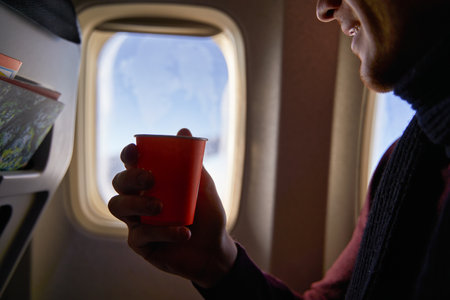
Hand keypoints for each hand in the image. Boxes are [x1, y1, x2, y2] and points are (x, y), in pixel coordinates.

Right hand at [108, 129, 236, 287]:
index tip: (134, 151)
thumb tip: (183, 131)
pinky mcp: (140, 244)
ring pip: (118, 206)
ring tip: (162, 207)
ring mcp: (136, 222)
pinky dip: (164, 232)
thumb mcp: (203, 187)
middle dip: (130, 177)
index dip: (128, 155)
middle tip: (151, 179)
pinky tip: (184, 233)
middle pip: (119, 182)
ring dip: (139, 203)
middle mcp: (139, 199)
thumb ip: (192, 163)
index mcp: (152, 182)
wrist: (215, 249)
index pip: (132, 164)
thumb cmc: (207, 214)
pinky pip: (141, 235)